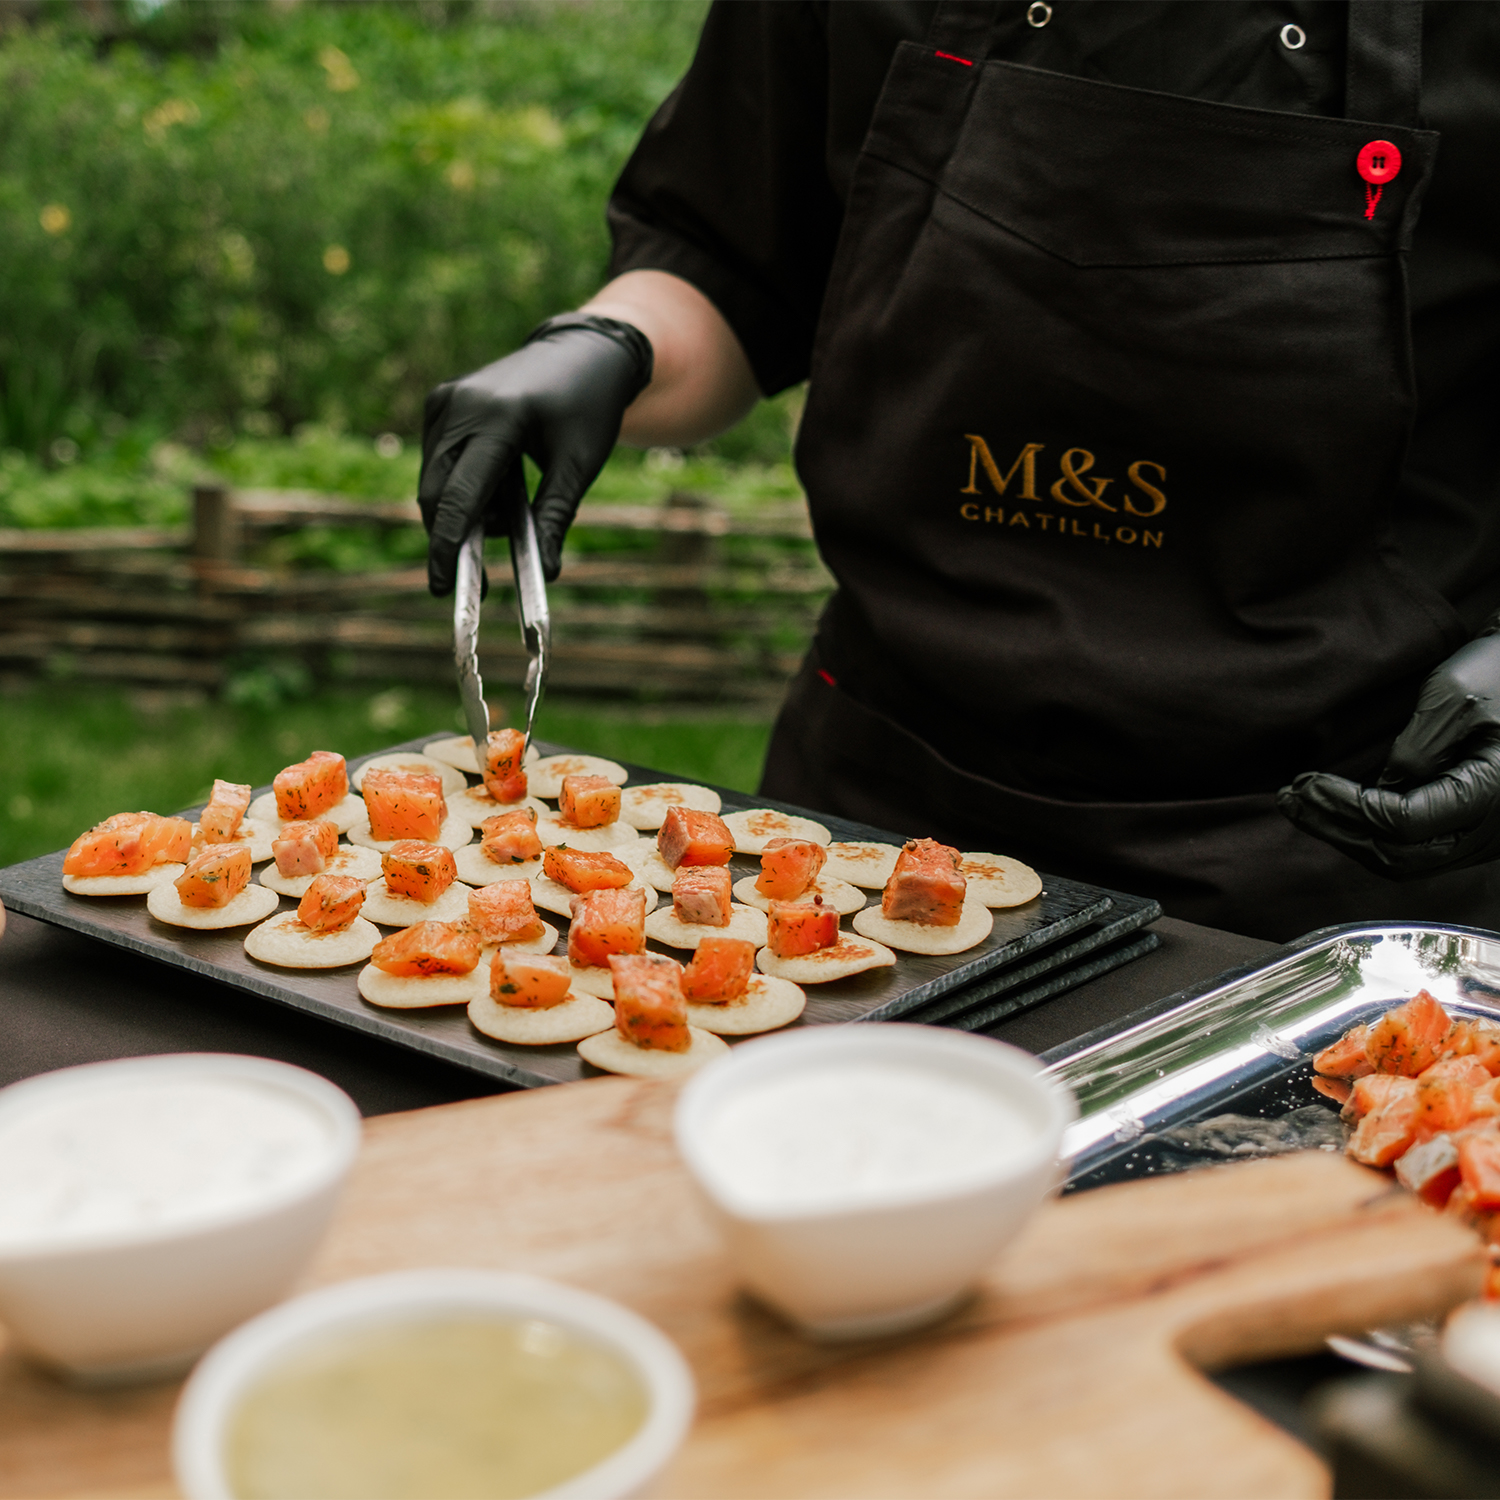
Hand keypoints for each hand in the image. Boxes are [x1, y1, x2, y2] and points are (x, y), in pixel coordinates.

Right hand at [419, 313, 652, 592]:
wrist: (581, 352)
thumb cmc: (588, 408)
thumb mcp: (579, 465)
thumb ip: (556, 517)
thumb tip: (546, 574)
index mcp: (497, 417)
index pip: (460, 495)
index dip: (449, 546)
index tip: (444, 587)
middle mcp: (459, 404)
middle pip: (436, 494)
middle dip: (452, 540)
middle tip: (478, 582)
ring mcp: (444, 400)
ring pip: (434, 482)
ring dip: (464, 513)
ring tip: (515, 512)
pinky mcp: (439, 402)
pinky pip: (438, 463)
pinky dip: (463, 489)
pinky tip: (504, 486)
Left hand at [1278, 621, 1499, 877]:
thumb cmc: (1499, 673)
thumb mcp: (1456, 695)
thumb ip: (1417, 746)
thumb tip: (1379, 787)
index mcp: (1489, 794)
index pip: (1404, 824)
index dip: (1348, 807)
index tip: (1306, 782)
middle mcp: (1487, 829)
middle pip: (1397, 854)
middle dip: (1335, 828)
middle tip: (1289, 798)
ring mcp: (1478, 836)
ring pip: (1401, 859)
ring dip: (1344, 834)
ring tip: (1299, 804)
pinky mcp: (1466, 830)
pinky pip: (1411, 848)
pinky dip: (1366, 833)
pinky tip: (1332, 808)